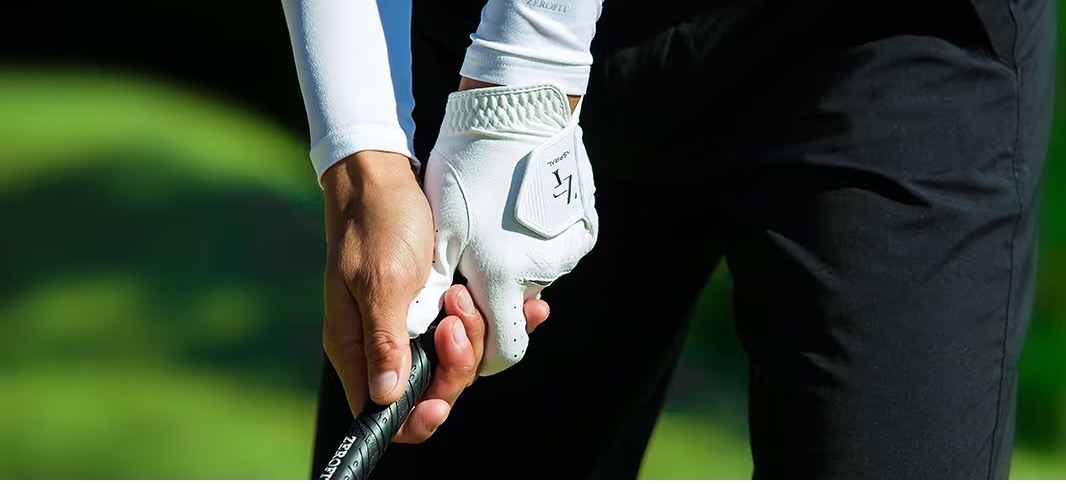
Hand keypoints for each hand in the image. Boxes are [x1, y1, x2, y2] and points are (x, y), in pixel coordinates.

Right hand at [320, 150, 549, 434]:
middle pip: (432, 388)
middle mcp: (385, 343)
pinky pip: (476, 329)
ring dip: (474, 333)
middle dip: (455, 361)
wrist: (386, 176)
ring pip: (460, 360)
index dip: (416, 417)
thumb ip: (385, 339)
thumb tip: (385, 396)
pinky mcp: (438, 305)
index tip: (441, 401)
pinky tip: (527, 309)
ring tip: (463, 294)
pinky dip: (498, 320)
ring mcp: (415, 325)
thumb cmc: (376, 222)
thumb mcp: (381, 280)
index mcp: (358, 346)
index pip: (383, 411)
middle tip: (456, 315)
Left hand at [405, 83, 599, 375]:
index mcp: (505, 278)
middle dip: (489, 300)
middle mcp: (544, 272)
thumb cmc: (469, 169)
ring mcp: (567, 251)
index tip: (461, 332)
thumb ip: (436, 288)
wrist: (518, 113)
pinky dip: (531, 247)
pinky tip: (512, 217)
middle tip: (464, 270)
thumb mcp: (441, 230)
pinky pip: (552, 253)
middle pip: (515, 309)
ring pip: (533, 279)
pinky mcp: (582, 229)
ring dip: (510, 270)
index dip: (481, 351)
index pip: (504, 349)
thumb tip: (426, 330)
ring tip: (487, 231)